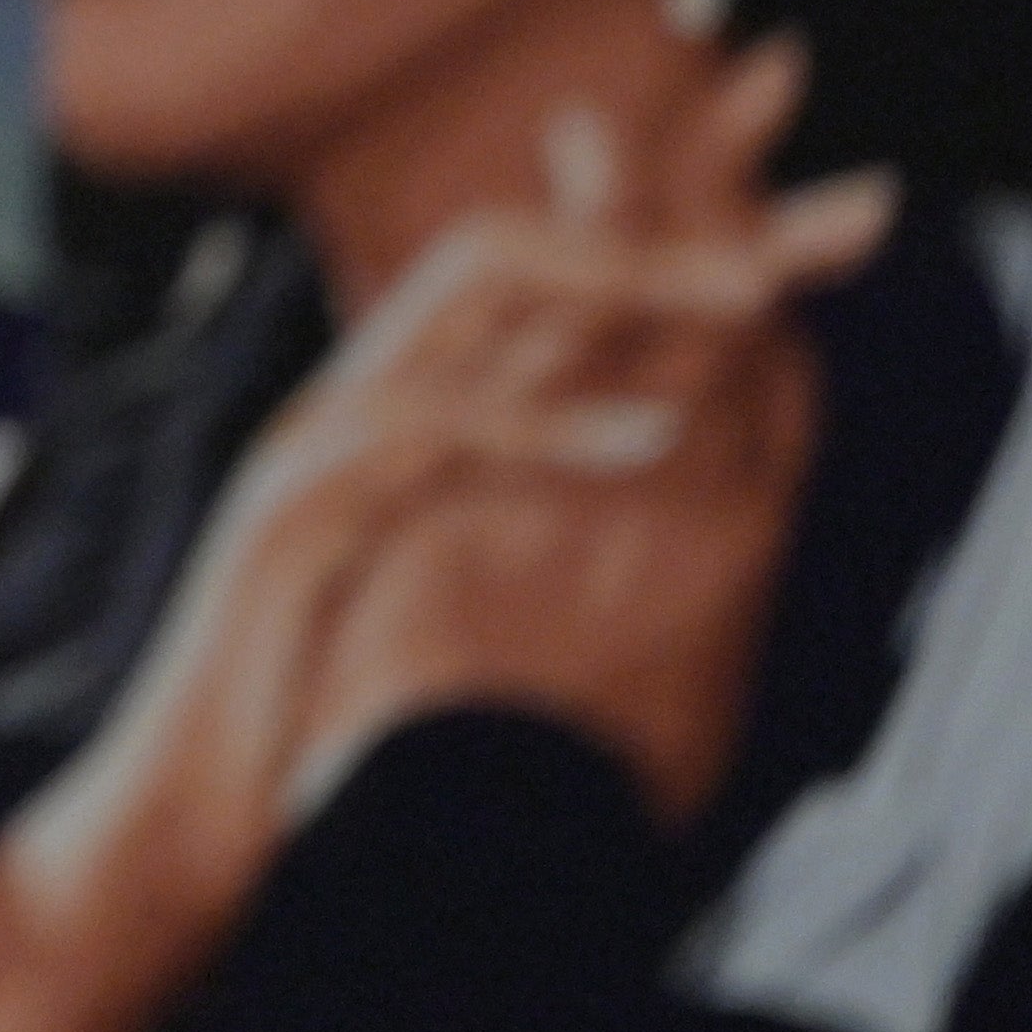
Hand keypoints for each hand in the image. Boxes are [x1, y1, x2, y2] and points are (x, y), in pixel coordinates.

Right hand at [0, 39, 883, 1031]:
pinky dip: (548, 425)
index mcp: (401, 416)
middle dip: (696, 204)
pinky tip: (652, 438)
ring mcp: (319, 444)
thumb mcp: (446, 615)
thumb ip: (517, 526)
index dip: (665, 213)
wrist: (174, 840)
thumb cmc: (314, 746)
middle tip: (857, 205)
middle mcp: (357, 398)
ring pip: (479, 299)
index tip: (794, 191)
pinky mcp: (299, 512)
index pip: (539, 275)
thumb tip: (659, 481)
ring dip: (636, 281)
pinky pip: (433, 431)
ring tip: (766, 290)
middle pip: (532, 244)